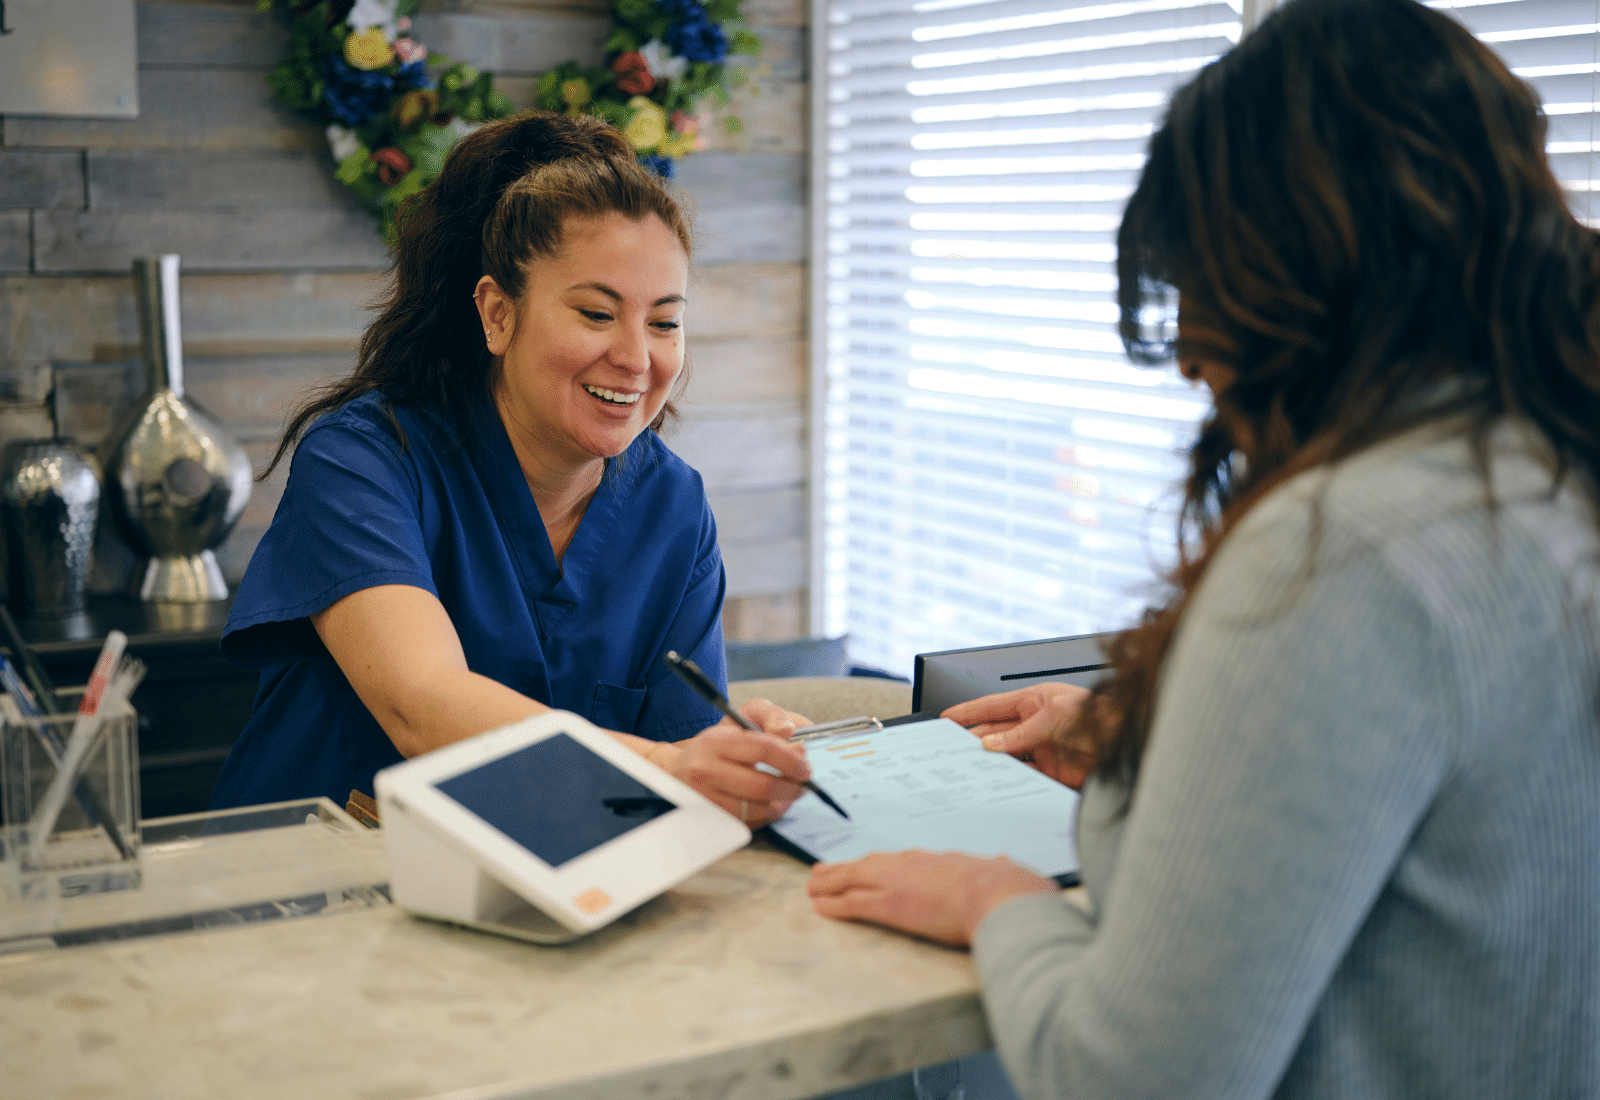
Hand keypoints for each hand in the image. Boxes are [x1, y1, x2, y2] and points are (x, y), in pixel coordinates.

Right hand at [667, 698, 812, 826]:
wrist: (676, 771)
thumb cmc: (715, 746)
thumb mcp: (737, 721)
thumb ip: (770, 719)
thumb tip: (795, 742)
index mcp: (715, 742)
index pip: (762, 749)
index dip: (790, 760)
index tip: (805, 767)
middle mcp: (705, 771)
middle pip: (762, 785)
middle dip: (791, 788)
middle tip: (803, 785)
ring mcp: (705, 799)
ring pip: (757, 809)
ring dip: (781, 805)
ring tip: (789, 796)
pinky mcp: (708, 820)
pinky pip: (747, 824)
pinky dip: (765, 817)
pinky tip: (770, 806)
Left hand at [808, 850, 1057, 944]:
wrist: (997, 897)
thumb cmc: (1007, 888)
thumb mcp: (1004, 872)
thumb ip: (998, 869)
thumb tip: (1005, 866)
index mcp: (939, 861)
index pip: (904, 862)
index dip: (884, 865)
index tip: (873, 865)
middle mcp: (912, 866)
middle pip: (870, 864)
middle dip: (846, 868)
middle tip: (824, 870)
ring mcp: (897, 884)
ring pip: (853, 880)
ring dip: (831, 883)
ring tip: (813, 885)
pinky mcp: (888, 906)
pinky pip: (852, 904)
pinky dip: (833, 904)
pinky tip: (820, 906)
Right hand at [942, 682, 1096, 789]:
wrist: (1129, 745)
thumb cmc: (1101, 717)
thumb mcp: (1054, 717)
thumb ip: (1020, 733)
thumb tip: (991, 743)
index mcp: (1034, 701)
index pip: (993, 706)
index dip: (968, 712)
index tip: (947, 717)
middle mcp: (1035, 724)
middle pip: (995, 734)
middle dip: (973, 740)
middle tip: (952, 750)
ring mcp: (1041, 749)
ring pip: (1006, 756)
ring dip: (989, 762)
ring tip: (970, 768)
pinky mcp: (1050, 772)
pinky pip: (1022, 776)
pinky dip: (1008, 779)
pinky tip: (997, 782)